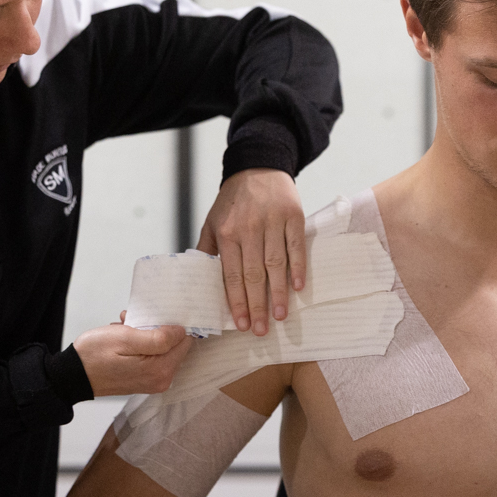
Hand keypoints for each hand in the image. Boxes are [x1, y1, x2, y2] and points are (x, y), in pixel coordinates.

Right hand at [72, 324, 192, 396]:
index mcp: (160, 370)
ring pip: (161, 348)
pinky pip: (152, 355)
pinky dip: (141, 344)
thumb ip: (158, 337)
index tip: (156, 315)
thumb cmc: (94, 355)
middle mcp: (161, 379)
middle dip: (157, 328)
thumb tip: (181, 332)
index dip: (173, 325)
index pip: (185, 341)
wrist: (72, 376)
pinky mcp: (144, 379)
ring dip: (146, 334)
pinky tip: (124, 337)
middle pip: (174, 345)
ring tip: (125, 327)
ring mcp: (153, 381)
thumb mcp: (125, 338)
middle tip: (135, 320)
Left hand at [197, 168, 306, 335]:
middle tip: (261, 330)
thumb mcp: (212, 222)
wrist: (257, 166)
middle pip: (253, 274)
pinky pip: (296, 246)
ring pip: (275, 264)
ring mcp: (272, 222)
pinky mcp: (292, 216)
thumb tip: (198, 281)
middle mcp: (249, 229)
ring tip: (281, 316)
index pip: (231, 275)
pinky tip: (297, 287)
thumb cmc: (233, 200)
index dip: (236, 301)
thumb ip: (207, 250)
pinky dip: (298, 267)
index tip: (241, 325)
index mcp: (227, 233)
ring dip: (279, 293)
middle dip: (257, 305)